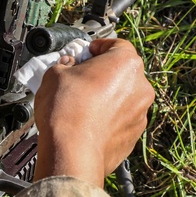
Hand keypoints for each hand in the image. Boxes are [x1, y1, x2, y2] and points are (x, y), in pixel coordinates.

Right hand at [32, 38, 154, 187]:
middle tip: (81, 78)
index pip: (117, 44)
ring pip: (124, 98)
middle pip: (123, 72)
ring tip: (83, 104)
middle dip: (103, 73)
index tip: (87, 52)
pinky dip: (109, 118)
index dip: (99, 47)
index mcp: (126, 64)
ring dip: (108, 97)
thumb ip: (66, 64)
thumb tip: (67, 66)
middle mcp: (140, 87)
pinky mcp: (134, 136)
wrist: (72, 152)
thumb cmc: (67, 112)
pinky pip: (121, 120)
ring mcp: (140, 113)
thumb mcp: (55, 74)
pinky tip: (88, 122)